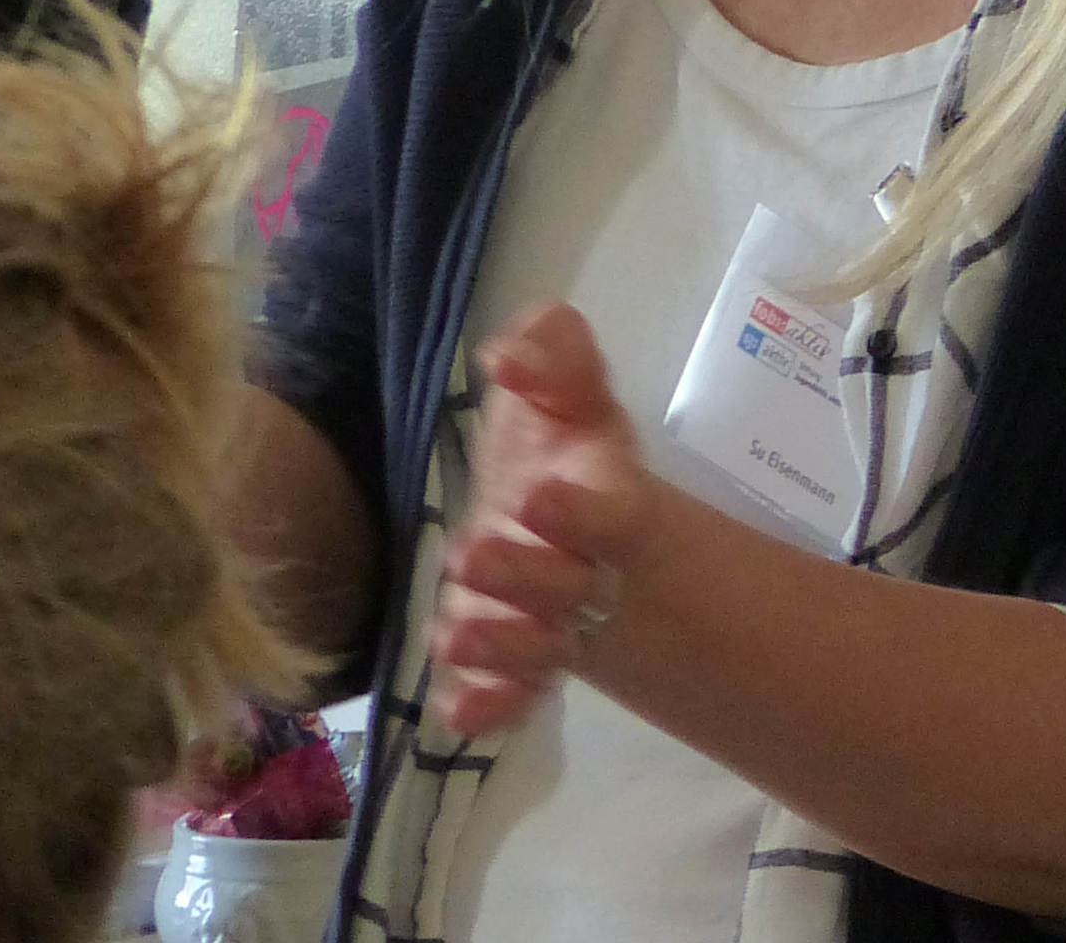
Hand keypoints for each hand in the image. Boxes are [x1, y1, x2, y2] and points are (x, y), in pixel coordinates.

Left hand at [429, 303, 664, 740]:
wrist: (561, 529)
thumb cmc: (563, 455)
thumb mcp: (565, 396)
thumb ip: (554, 358)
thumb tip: (513, 352)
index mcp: (608, 500)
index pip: (612, 514)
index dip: (585, 513)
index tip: (541, 497)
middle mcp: (585, 569)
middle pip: (568, 586)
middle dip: (526, 576)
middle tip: (473, 555)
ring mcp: (552, 625)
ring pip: (538, 646)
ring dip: (502, 644)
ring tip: (453, 636)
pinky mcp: (518, 667)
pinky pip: (513, 696)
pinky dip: (494, 706)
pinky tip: (463, 713)